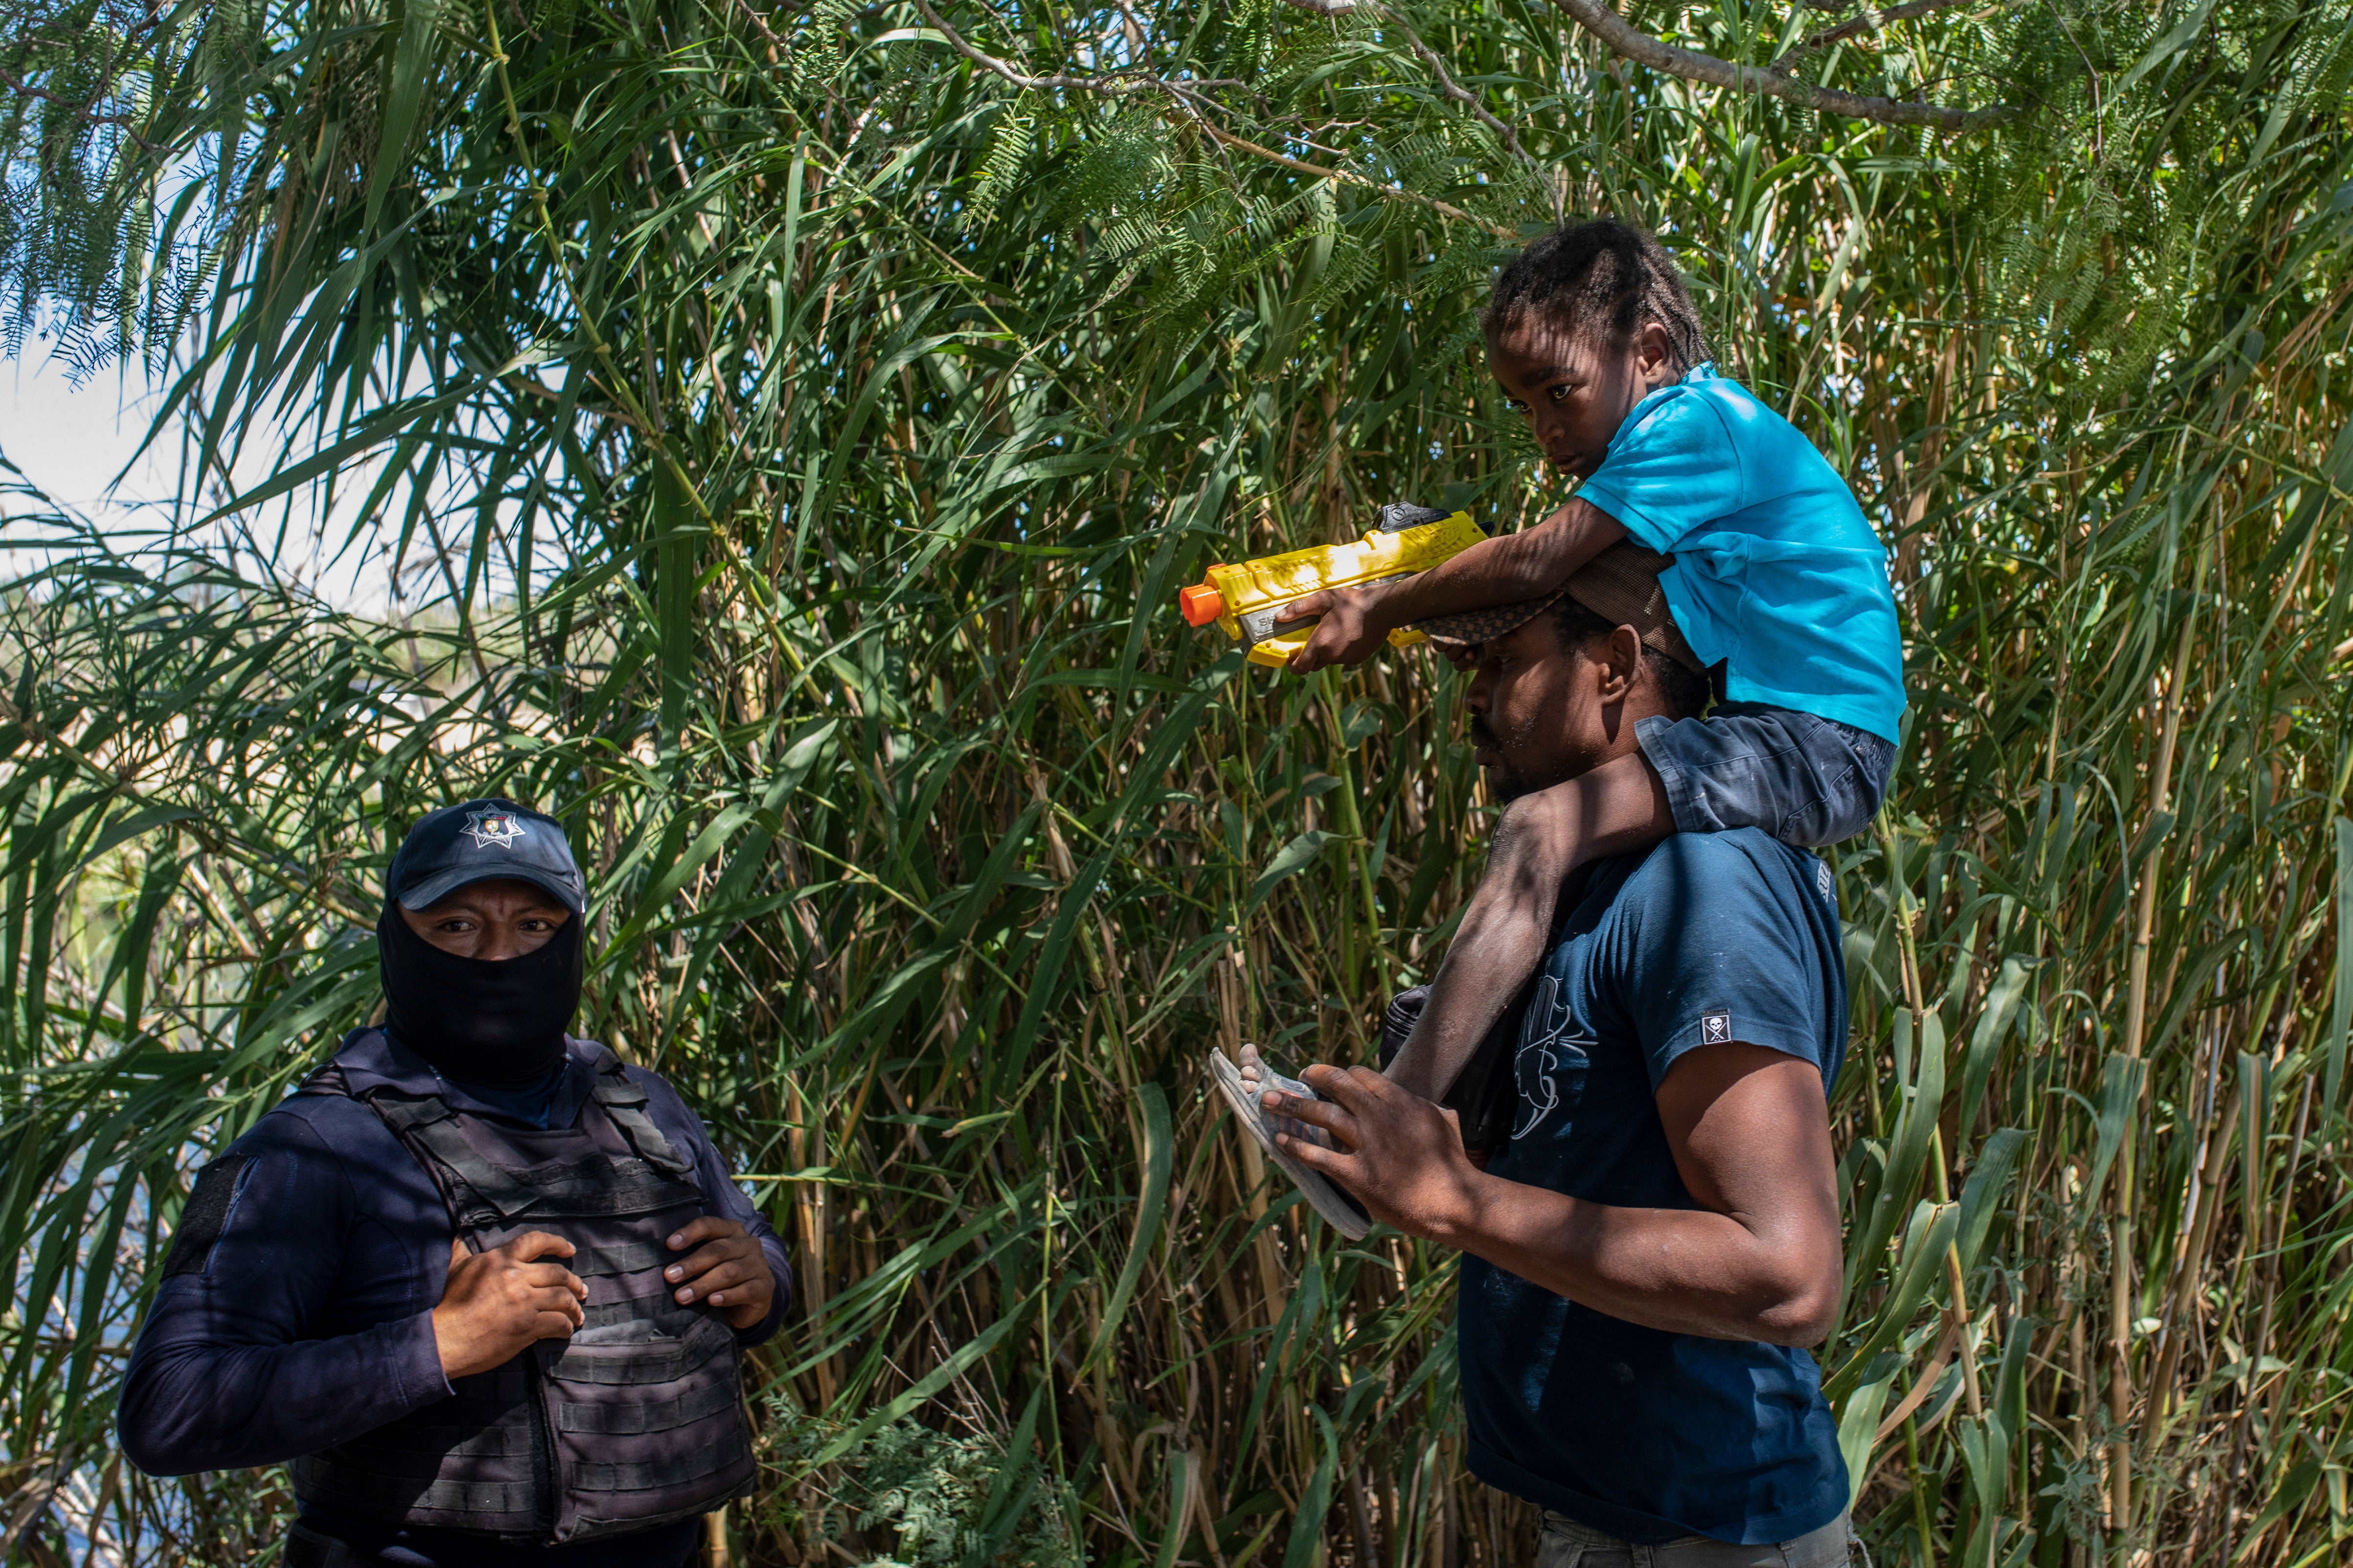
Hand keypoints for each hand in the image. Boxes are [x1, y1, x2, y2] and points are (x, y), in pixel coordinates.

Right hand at [431, 1232, 585, 1379]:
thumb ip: (462, 1249)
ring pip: (562, 1298)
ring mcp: (524, 1302)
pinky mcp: (527, 1326)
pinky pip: (557, 1323)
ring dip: (574, 1306)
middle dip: (574, 1282)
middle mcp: (516, 1277)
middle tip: (581, 1290)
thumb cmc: (449, 1304)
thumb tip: (458, 1234)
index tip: (570, 1250)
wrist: (446, 1339)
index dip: (557, 1243)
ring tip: (578, 1313)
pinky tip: (566, 1330)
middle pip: (558, 1273)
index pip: (536, 1241)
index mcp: (501, 1260)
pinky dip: (566, 1327)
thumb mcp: (456, 1269)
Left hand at [664, 1216, 775, 1328]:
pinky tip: (712, 1301)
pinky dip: (727, 1296)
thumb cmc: (719, 1277)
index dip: (690, 1233)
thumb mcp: (707, 1263)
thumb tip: (660, 1265)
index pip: (710, 1225)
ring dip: (703, 1284)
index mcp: (732, 1230)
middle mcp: (748, 1243)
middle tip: (670, 1276)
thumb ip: (692, 1257)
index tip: (669, 1245)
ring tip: (681, 1296)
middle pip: (718, 1250)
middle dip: (692, 1264)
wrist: (749, 1302)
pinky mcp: (766, 1286)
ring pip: (729, 1272)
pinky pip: (746, 1290)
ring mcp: (759, 1264)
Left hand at [1264, 1065, 1487, 1240]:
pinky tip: (1279, 1141)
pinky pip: (1318, 1155)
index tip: (1328, 1077)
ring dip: (1291, 1105)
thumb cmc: (1453, 1165)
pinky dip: (1295, 1146)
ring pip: (1321, 1114)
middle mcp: (1380, 1116)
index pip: (1361, 1076)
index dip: (1340, 1074)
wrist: (1454, 1201)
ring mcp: (1367, 1144)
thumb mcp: (1445, 1122)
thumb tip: (1419, 1100)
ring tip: (1269, 1101)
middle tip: (1297, 1077)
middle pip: (1336, 1085)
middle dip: (1312, 1076)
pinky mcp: (1357, 1174)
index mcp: (1401, 1101)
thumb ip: (1425, 1107)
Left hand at [1280, 586, 1390, 671]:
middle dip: (1309, 657)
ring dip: (1326, 651)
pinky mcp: (1358, 659)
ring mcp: (1347, 659)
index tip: (1290, 658)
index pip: (1300, 667)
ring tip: (1332, 632)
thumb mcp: (1323, 599)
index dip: (1292, 665)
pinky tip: (1346, 634)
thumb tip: (1279, 617)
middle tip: (1311, 640)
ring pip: (1329, 660)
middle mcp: (1333, 656)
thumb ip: (1299, 609)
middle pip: (1314, 665)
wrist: (1383, 609)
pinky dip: (1340, 650)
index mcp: (1321, 644)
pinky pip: (1343, 658)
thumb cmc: (1351, 603)